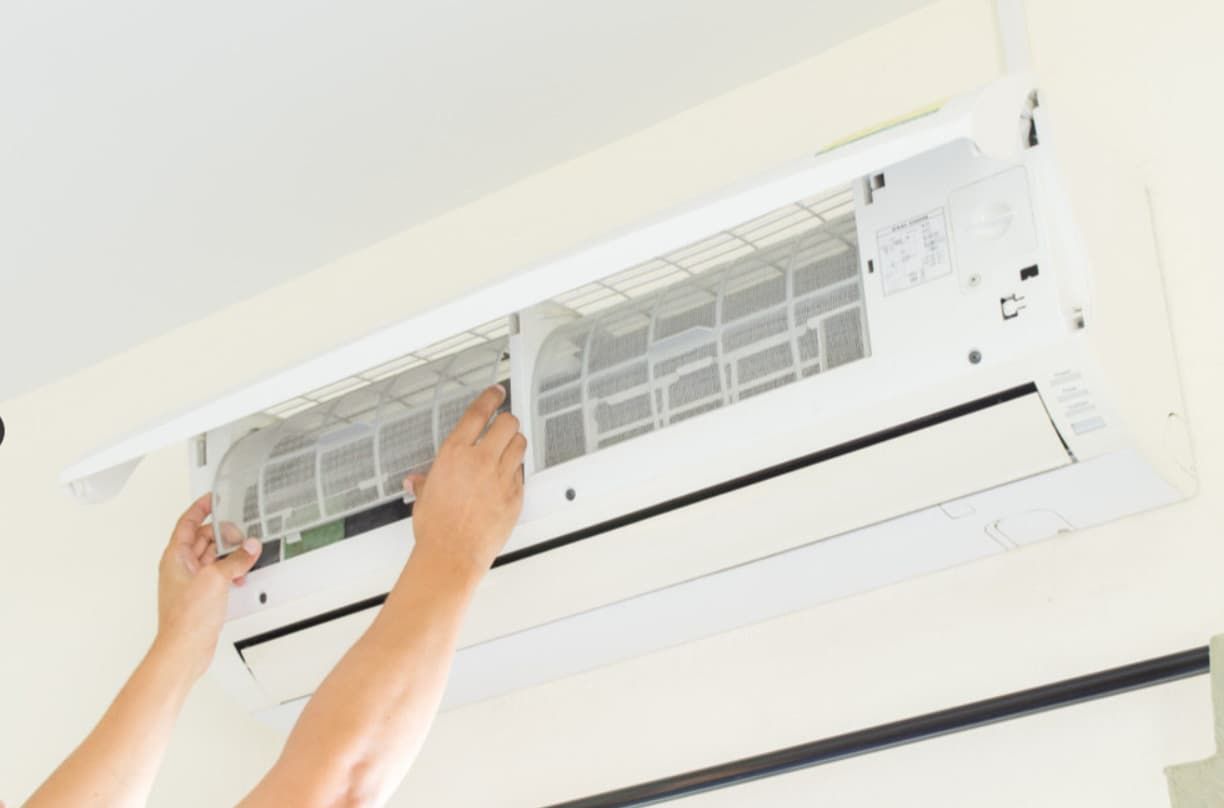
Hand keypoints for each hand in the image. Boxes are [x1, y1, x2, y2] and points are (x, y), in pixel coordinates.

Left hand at [156, 495, 262, 678]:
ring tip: (245, 553)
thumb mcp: (216, 579)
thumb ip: (235, 560)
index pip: (187, 523)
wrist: (184, 648)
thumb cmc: (186, 618)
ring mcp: (191, 582)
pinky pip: (218, 574)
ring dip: (229, 553)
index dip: (200, 508)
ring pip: (212, 557)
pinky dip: (231, 570)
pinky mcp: (202, 596)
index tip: (212, 499)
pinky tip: (241, 575)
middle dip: (223, 534)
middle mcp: (181, 567)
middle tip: (240, 532)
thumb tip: (249, 547)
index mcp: (175, 557)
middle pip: (202, 539)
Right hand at [404, 385, 525, 584]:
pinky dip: (516, 472)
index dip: (490, 398)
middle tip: (504, 426)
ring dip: (515, 443)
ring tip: (509, 449)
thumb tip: (418, 480)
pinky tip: (507, 479)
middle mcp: (480, 461)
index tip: (496, 392)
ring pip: (520, 444)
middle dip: (507, 422)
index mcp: (455, 454)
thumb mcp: (424, 497)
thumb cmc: (436, 528)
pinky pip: (522, 474)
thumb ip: (425, 482)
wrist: (451, 555)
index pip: (478, 413)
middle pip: (507, 423)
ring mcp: (501, 477)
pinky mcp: (515, 495)